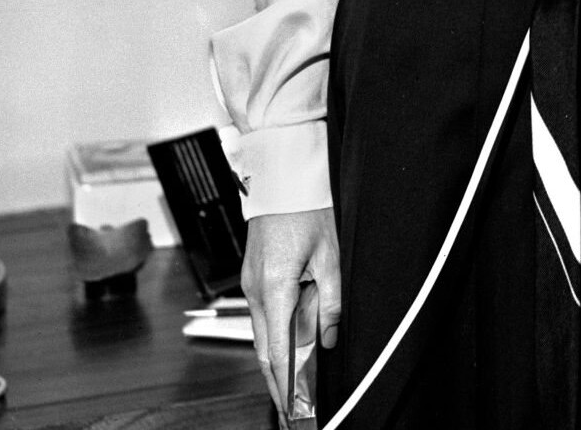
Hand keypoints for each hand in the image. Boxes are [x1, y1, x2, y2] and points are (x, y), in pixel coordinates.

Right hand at [241, 208, 340, 420]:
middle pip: (263, 350)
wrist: (283, 175)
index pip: (278, 352)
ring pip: (260, 334)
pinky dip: (273, 336)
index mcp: (275, 288)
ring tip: (293, 387)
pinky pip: (261, 315)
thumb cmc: (306, 207)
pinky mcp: (252, 274)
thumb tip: (328, 337)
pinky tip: (286, 346)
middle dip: (277, 384)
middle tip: (292, 411)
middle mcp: (255, 289)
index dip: (286, 386)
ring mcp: (250, 282)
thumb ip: (331, 302)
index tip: (295, 410)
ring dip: (276, 360)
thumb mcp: (330, 256)